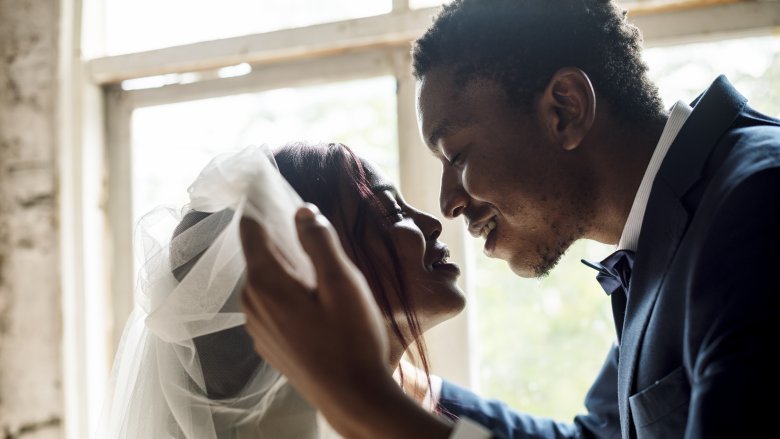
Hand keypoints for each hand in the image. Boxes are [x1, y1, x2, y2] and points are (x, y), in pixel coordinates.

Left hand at [240, 205, 452, 438]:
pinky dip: (285, 288)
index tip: (264, 181)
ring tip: (313, 255)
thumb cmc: (352, 340)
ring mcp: (258, 327)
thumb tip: (303, 211)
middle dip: (277, 233)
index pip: (250, 229)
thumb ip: (319, 242)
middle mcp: (252, 303)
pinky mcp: (269, 343)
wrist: (354, 399)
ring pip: (264, 279)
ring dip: (284, 263)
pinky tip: (312, 293)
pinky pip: (270, 302)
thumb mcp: (343, 284)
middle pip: (258, 253)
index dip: (258, 203)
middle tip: (302, 217)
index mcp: (266, 283)